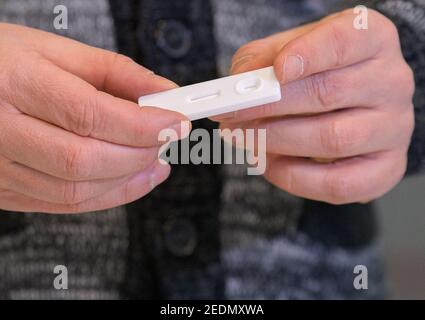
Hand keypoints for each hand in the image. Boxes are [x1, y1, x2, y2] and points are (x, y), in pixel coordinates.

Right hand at [0, 23, 187, 212]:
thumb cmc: (3, 62)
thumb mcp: (56, 51)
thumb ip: (115, 72)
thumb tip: (162, 93)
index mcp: (13, 83)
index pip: (89, 114)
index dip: (142, 124)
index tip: (175, 122)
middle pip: (85, 159)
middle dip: (139, 154)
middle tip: (167, 140)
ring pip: (76, 190)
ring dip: (129, 180)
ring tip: (156, 162)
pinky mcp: (5, 190)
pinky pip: (64, 204)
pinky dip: (107, 195)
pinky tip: (131, 179)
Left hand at [213, 9, 414, 203]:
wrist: (353, 101)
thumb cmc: (316, 72)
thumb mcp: (286, 50)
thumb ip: (260, 61)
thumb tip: (237, 84)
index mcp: (371, 39)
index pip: (345, 41)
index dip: (309, 55)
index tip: (276, 72)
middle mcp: (390, 82)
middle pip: (328, 94)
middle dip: (269, 107)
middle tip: (231, 115)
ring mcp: (393, 128)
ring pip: (332, 140)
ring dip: (276, 142)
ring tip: (244, 139)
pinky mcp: (385, 168)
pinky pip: (338, 184)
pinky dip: (294, 178)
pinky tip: (269, 163)